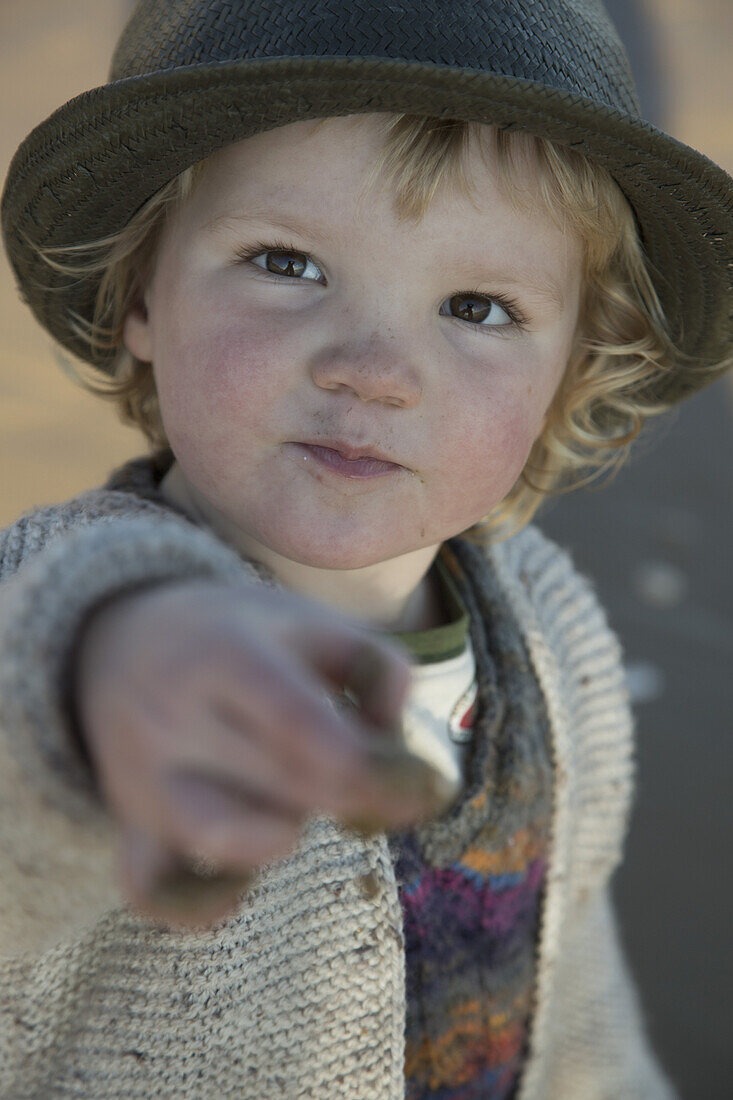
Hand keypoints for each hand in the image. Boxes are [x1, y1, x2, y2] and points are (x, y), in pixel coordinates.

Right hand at [72, 578, 453, 930]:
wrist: (120, 642)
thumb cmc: (239, 636)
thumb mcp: (311, 622)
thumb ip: (379, 665)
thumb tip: (400, 742)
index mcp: (226, 658)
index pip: (304, 730)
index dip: (379, 771)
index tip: (427, 785)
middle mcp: (175, 720)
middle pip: (287, 787)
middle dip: (353, 795)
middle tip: (377, 783)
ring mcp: (143, 780)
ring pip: (224, 842)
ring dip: (284, 834)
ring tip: (291, 801)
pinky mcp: (130, 827)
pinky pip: (154, 889)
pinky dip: (204, 903)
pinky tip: (242, 885)